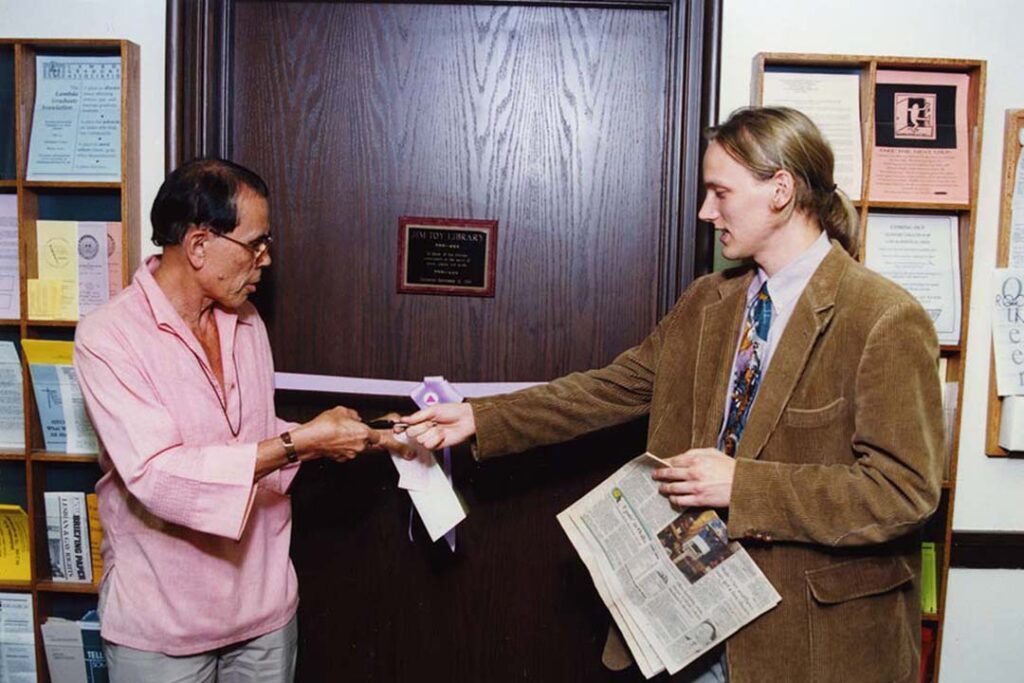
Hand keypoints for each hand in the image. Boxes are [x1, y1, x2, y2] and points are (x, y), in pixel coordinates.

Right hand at [294, 406, 411, 460]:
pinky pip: (351, 450)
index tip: (408, 447)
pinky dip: (347, 444)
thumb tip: (357, 418)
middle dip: (386, 444)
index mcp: (363, 432)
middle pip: (377, 444)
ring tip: (345, 432)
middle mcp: (360, 445)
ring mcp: (352, 453)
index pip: (385, 436)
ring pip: (362, 446)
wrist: (307, 440)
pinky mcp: (343, 458)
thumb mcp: (342, 411)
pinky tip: (338, 438)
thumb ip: (355, 415)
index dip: (397, 440)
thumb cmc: (322, 426)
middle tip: (405, 452)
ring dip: (359, 440)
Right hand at [400, 403, 475, 449]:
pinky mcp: (436, 445)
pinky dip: (437, 439)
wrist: (466, 419)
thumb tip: (405, 418)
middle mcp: (425, 429)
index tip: (398, 427)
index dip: (402, 427)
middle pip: (411, 434)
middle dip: (421, 427)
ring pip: (421, 440)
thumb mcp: (433, 409)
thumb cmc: (453, 411)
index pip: (407, 425)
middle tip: (431, 423)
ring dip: (431, 433)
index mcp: (422, 419)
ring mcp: (430, 437)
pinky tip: (443, 434)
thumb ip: (418, 415)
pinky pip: (429, 445)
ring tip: (439, 427)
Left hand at [651, 448, 734, 507]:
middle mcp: (694, 472)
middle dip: (659, 474)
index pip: (673, 460)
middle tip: (654, 475)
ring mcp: (695, 487)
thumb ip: (697, 452)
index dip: (664, 462)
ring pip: (672, 488)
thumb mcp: (714, 453)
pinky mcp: (699, 499)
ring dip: (664, 488)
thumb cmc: (731, 468)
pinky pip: (680, 500)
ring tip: (661, 488)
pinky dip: (674, 499)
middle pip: (669, 473)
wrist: (743, 485)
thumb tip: (682, 455)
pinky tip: (672, 498)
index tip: (659, 464)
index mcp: (697, 459)